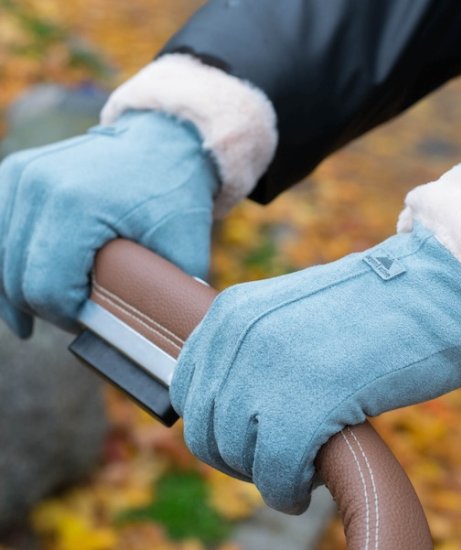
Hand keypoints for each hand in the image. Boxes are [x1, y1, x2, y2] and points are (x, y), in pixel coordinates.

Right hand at [0, 111, 218, 336]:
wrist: (162, 141)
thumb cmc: (175, 194)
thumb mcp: (186, 248)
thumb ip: (170, 297)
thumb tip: (167, 341)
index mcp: (76, 206)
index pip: (45, 289)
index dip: (65, 318)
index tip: (88, 323)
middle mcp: (38, 185)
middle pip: (16, 278)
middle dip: (42, 308)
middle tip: (73, 318)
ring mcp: (21, 175)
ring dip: (18, 289)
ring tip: (42, 311)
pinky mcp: (15, 172)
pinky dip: (8, 261)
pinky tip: (23, 281)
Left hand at [170, 194, 460, 513]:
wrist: (430, 291)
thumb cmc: (369, 308)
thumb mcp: (290, 314)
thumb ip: (252, 347)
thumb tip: (230, 401)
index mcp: (230, 312)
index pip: (188, 388)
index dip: (214, 424)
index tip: (246, 437)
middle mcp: (238, 337)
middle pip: (206, 429)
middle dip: (237, 456)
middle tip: (275, 459)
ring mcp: (268, 369)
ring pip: (236, 454)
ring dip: (264, 473)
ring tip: (298, 465)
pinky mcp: (305, 406)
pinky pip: (275, 473)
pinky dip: (287, 490)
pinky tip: (307, 484)